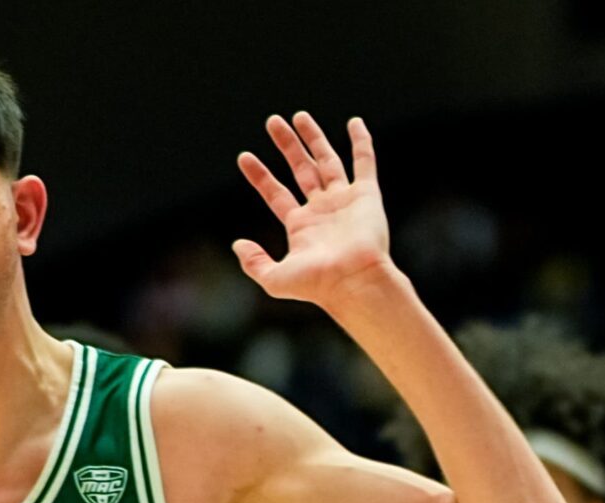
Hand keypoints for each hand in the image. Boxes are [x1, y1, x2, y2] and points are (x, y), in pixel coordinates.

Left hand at [232, 113, 392, 309]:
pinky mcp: (367, 196)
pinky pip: (365, 163)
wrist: (356, 282)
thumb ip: (254, 262)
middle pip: (301, 169)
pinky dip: (361, 143)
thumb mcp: (276, 279)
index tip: (244, 157)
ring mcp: (345, 201)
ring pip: (327, 161)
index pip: (276, 193)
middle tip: (273, 122)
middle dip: (287, 146)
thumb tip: (237, 244)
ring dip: (314, 138)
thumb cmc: (319, 285)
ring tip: (299, 116)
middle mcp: (323, 211)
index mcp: (302, 227)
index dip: (260, 176)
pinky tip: (355, 123)